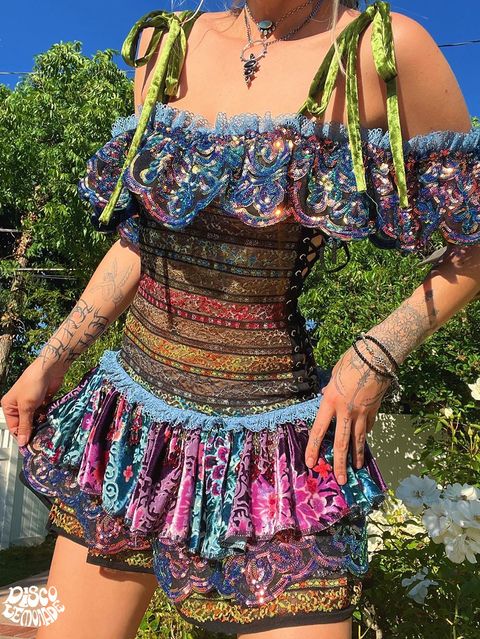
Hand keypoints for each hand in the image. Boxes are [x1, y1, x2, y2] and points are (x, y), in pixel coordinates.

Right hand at [0, 361, 65, 447]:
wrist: (49, 369)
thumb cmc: (32, 384)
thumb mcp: (26, 407)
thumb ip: (25, 425)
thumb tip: (22, 442)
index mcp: (9, 406)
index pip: (13, 427)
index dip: (21, 436)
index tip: (30, 446)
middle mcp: (18, 405)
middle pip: (24, 424)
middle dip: (32, 430)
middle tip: (40, 439)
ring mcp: (31, 403)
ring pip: (35, 419)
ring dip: (40, 424)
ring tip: (46, 432)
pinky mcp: (42, 401)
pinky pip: (43, 413)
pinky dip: (46, 417)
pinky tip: (50, 422)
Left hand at [305, 342, 391, 484]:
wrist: (377, 357)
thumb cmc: (352, 360)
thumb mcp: (334, 374)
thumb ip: (330, 389)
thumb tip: (327, 395)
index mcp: (330, 401)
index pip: (319, 430)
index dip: (314, 448)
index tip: (311, 462)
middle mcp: (346, 411)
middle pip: (341, 442)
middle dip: (339, 463)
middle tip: (339, 479)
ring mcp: (363, 413)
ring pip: (358, 439)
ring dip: (357, 456)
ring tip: (356, 469)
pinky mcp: (375, 411)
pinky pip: (368, 426)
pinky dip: (365, 434)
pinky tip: (364, 441)